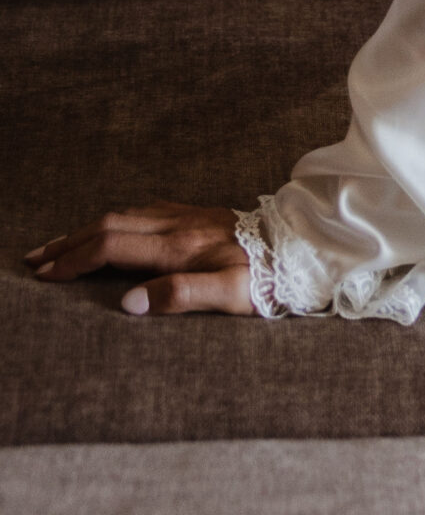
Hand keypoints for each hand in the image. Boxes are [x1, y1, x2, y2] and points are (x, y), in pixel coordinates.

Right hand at [26, 202, 254, 314]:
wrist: (297, 245)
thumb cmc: (263, 278)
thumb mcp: (227, 296)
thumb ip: (177, 297)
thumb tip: (127, 303)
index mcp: (178, 246)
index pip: (111, 247)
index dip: (75, 261)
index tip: (46, 277)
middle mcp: (176, 224)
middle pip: (109, 225)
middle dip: (69, 242)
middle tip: (36, 259)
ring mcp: (184, 215)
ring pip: (123, 215)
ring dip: (87, 230)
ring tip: (61, 246)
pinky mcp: (194, 213)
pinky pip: (142, 211)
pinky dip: (113, 222)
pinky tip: (109, 229)